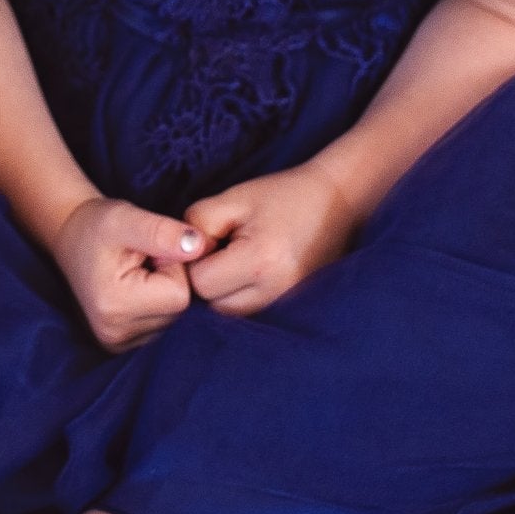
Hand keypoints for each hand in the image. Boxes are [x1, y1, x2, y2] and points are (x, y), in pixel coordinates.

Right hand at [48, 197, 213, 351]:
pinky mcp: (123, 345)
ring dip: (164, 291)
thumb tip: (202, 246)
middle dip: (171, 279)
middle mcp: (116, 335)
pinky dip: (157, 303)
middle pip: (179, 310)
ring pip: (173, 318)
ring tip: (138, 271)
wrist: (70, 240)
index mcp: (115, 307)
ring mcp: (118, 344)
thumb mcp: (127, 217)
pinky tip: (136, 287)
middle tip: (144, 259)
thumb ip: (163, 232)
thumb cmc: (97, 225)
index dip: (174, 266)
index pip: (180, 295)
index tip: (150, 250)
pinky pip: (162, 325)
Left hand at [185, 162, 358, 316]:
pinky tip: (251, 274)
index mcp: (261, 260)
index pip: (201, 283)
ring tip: (240, 261)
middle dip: (208, 281)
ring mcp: (288, 306)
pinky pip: (251, 316)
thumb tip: (178, 256)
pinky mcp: (293, 311)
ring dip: (225, 293)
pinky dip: (243, 299)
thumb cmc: (280, 196)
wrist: (336, 203)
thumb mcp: (234, 198)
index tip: (210, 241)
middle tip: (225, 250)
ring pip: (230, 317)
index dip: (195, 262)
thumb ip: (197, 223)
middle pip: (212, 307)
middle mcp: (276, 291)